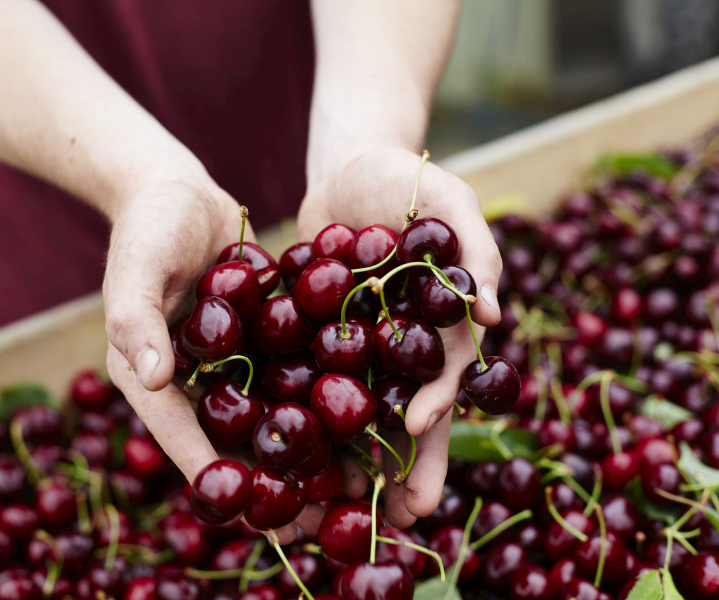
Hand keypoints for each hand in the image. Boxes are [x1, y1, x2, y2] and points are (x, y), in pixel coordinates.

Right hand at [103, 176, 320, 542]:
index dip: (215, 471)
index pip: (180, 432)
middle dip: (269, 478)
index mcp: (150, 374)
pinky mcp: (263, 338)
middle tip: (311, 521)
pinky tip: (366, 420)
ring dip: (306, 450)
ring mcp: (231, 361)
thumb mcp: (134, 269)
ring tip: (350, 486)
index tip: (251, 508)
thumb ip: (134, 320)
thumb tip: (149, 377)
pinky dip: (322, 398)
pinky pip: (293, 372)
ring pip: (270, 414)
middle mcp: (192, 378)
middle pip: (232, 438)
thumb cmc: (147, 226)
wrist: (180, 190)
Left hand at [298, 147, 502, 526]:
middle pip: (406, 409)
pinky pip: (311, 379)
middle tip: (401, 514)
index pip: (445, 374)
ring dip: (356, 457)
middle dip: (407, 463)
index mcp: (439, 323)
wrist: (348, 168)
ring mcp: (358, 346)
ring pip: (359, 410)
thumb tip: (494, 314)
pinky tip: (289, 450)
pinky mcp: (316, 338)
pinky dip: (305, 414)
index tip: (414, 430)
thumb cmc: (409, 179)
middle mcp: (400, 345)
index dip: (436, 405)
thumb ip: (476, 249)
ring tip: (341, 502)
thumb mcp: (450, 199)